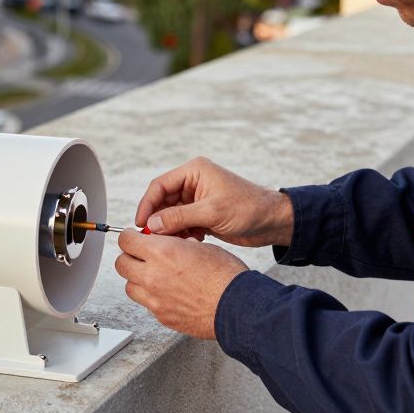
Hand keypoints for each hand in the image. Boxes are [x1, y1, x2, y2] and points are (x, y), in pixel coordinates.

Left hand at [115, 231, 247, 338]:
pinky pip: (146, 304)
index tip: (136, 237)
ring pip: (129, 286)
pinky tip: (167, 292)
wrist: (236, 306)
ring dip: (137, 279)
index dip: (130, 237)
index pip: (126, 240)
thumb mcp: (200, 246)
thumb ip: (175, 244)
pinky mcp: (162, 316)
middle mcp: (153, 276)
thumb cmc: (225, 276)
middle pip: (121, 263)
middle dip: (130, 257)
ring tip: (155, 275)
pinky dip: (151, 297)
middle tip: (142, 255)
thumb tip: (166, 242)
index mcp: (162, 253)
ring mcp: (155, 299)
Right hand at [135, 156, 293, 247]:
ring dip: (172, 229)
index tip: (140, 224)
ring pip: (172, 215)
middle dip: (159, 220)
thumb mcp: (212, 212)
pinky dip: (183, 234)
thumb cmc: (249, 208)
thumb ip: (179, 217)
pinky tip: (193, 241)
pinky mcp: (203, 214)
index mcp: (194, 171)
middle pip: (163, 201)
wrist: (273, 222)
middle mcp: (193, 183)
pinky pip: (183, 224)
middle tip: (154, 238)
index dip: (147, 204)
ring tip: (178, 241)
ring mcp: (198, 199)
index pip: (160, 186)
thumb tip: (152, 225)